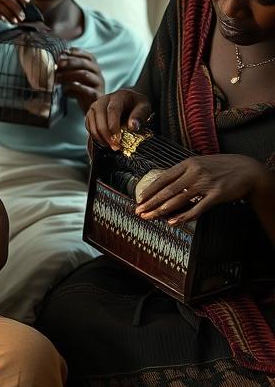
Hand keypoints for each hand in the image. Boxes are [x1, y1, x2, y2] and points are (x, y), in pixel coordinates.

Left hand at [57, 48, 105, 113]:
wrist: (91, 110)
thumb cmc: (82, 93)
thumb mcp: (76, 80)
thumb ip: (69, 70)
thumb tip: (58, 60)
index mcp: (94, 68)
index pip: (88, 56)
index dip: (76, 52)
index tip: (63, 53)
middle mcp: (98, 74)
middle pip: (86, 63)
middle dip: (70, 62)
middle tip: (58, 64)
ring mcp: (98, 85)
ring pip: (85, 74)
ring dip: (69, 74)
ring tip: (58, 77)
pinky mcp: (97, 96)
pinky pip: (86, 90)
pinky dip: (74, 88)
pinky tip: (65, 89)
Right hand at [85, 88, 152, 149]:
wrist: (128, 101)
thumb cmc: (136, 105)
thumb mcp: (144, 107)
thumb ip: (140, 115)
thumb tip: (133, 126)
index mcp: (118, 96)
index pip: (113, 110)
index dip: (114, 126)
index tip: (118, 140)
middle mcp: (103, 100)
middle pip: (100, 118)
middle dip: (106, 135)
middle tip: (115, 147)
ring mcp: (94, 107)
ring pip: (92, 124)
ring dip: (100, 137)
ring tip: (111, 146)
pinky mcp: (90, 114)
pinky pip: (88, 127)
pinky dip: (95, 136)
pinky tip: (105, 142)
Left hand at [135, 154, 266, 225]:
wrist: (248, 170)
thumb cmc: (221, 167)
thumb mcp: (200, 163)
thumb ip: (184, 172)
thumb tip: (164, 183)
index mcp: (188, 164)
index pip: (164, 178)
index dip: (150, 189)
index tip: (139, 199)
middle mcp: (195, 173)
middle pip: (167, 190)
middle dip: (151, 202)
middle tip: (139, 211)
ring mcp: (205, 184)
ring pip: (179, 199)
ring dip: (162, 210)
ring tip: (149, 217)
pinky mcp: (216, 195)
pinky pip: (197, 208)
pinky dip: (184, 216)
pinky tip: (173, 222)